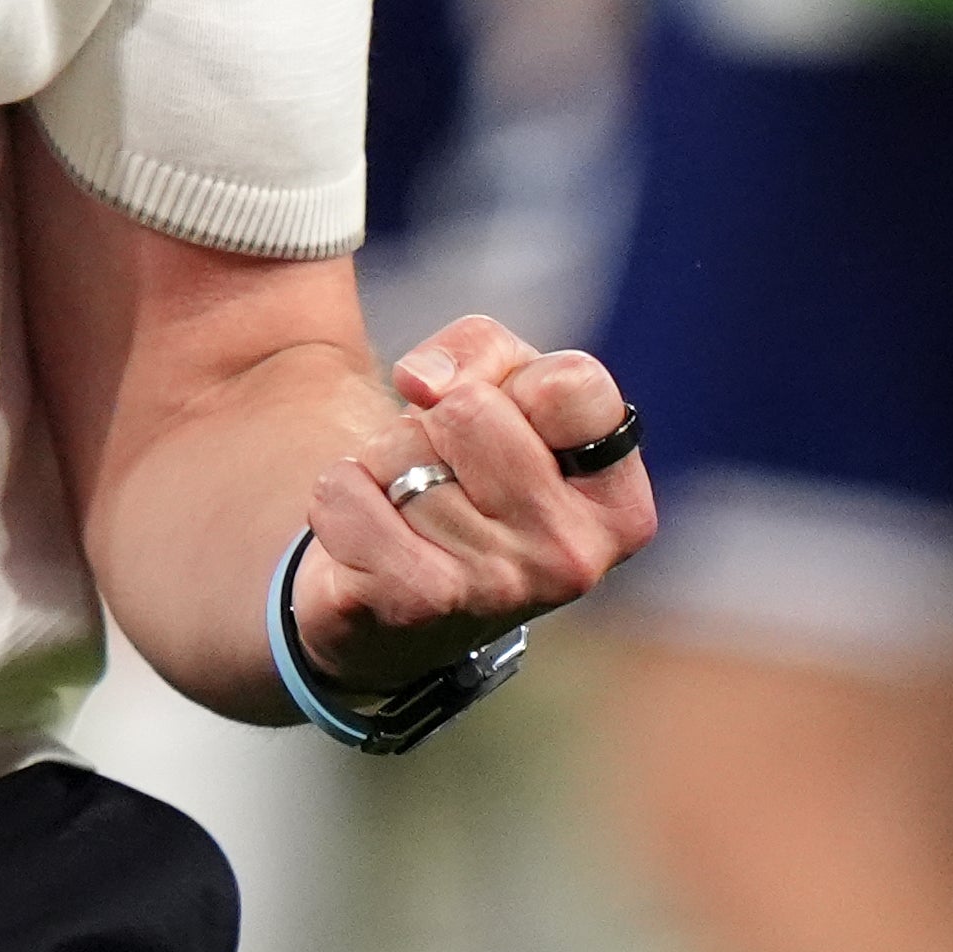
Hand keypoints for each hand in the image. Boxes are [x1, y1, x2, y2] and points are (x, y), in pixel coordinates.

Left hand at [291, 315, 652, 692]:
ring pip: (401, 449)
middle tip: (445, 469)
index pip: (572, 384)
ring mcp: (494, 586)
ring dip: (385, 462)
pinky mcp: (413, 603)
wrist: (396, 603)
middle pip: (469, 410)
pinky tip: (370, 533)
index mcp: (615, 505)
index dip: (515, 379)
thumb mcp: (500, 391)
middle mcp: (570, 555)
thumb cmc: (465, 478)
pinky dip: (338, 495)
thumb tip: (425, 381)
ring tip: (410, 506)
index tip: (508, 420)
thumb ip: (481, 348)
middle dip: (434, 420)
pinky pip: (344, 492)